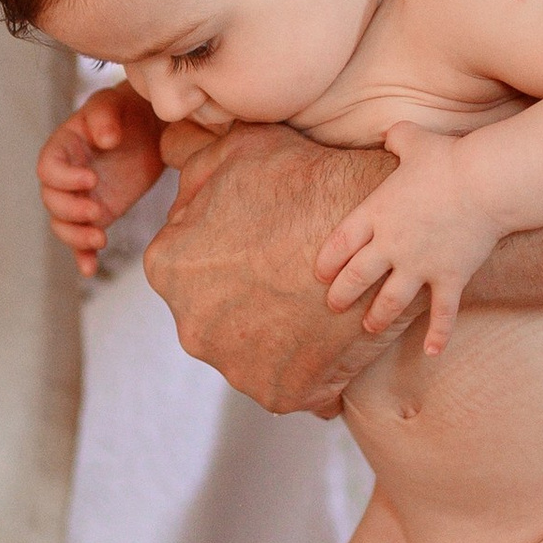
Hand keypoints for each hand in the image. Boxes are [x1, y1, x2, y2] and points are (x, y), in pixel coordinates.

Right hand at [37, 82, 166, 271]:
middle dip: (71, 212)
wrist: (150, 128)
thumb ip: (105, 117)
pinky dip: (82, 256)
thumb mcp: (113, 104)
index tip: (91, 179)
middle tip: (98, 212)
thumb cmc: (125, 110)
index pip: (48, 169)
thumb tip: (105, 140)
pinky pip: (82, 240)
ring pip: (63, 225)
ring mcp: (81, 198)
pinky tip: (89, 269)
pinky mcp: (99, 214)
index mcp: (62, 148)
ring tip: (100, 239)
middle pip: (52, 202)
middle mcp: (66, 177)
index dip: (64, 179)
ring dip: (75, 237)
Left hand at [145, 122, 405, 415]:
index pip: (191, 265)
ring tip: (316, 308)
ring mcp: (233, 367)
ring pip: (250, 352)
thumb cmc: (305, 181)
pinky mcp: (279, 394)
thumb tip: (164, 155)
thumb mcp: (237, 148)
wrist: (378, 232)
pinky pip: (288, 386)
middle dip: (248, 299)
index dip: (231, 249)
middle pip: (216, 314)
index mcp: (168, 268)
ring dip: (277, 337)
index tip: (267, 241)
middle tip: (293, 275)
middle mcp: (190, 325)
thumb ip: (189, 155)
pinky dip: (308, 370)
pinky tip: (330, 343)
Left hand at [316, 147, 497, 348]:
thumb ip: (398, 137)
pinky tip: (431, 353)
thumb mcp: (415, 140)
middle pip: (357, 276)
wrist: (485, 182)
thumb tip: (391, 132)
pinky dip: (438, 336)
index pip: (341, 242)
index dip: (328, 260)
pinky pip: (441, 314)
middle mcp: (392, 244)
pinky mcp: (449, 277)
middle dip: (342, 294)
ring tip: (369, 326)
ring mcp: (420, 265)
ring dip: (377, 316)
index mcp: (377, 212)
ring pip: (390, 300)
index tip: (320, 274)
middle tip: (334, 306)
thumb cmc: (449, 159)